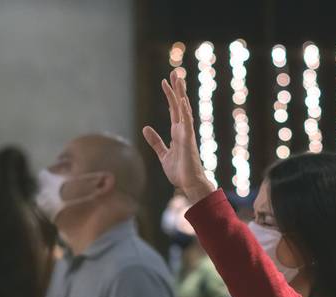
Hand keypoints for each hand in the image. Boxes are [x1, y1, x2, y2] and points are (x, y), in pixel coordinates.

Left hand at [143, 71, 215, 202]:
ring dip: (180, 95)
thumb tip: (146, 128)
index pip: (173, 110)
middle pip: (179, 105)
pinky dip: (185, 112)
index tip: (167, 82)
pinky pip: (187, 124)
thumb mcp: (163, 154)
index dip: (170, 96)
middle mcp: (183, 130)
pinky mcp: (188, 141)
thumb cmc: (180, 171)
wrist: (189, 184)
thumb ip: (156, 141)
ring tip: (178, 80)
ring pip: (183, 110)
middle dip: (177, 89)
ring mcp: (187, 134)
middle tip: (175, 73)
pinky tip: (183, 102)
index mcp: (177, 132)